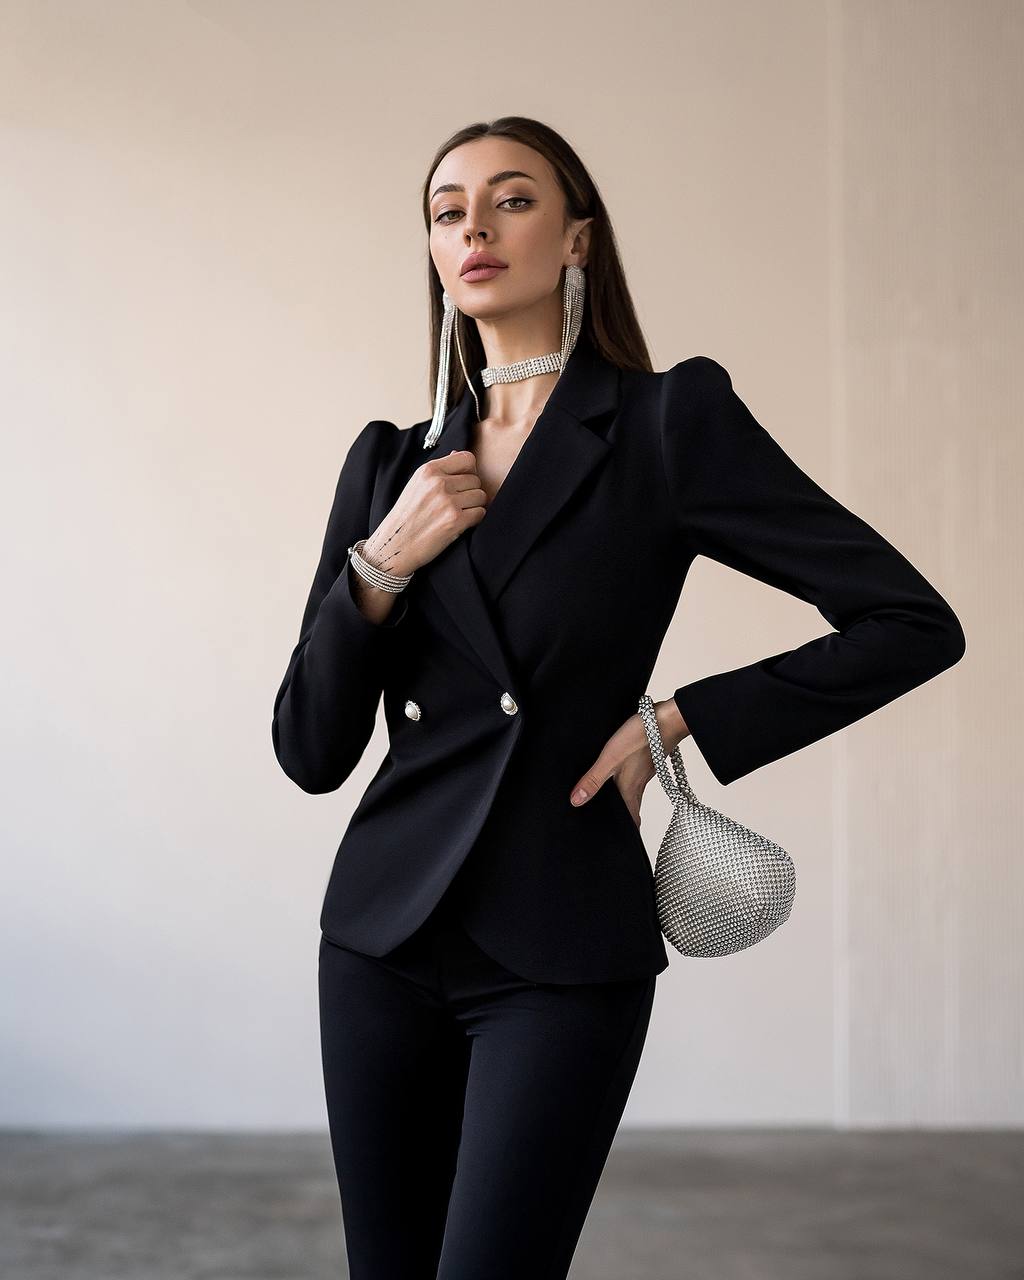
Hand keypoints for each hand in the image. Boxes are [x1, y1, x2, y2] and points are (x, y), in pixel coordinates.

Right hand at [362, 449, 486, 576]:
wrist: (395, 545)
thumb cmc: (406, 516)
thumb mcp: (416, 485)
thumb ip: (438, 471)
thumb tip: (458, 454)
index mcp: (429, 470)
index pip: (467, 459)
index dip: (470, 471)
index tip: (463, 482)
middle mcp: (439, 483)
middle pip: (476, 480)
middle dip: (471, 492)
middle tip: (458, 503)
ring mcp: (448, 501)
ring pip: (481, 496)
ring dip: (474, 506)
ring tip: (458, 513)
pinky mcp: (455, 520)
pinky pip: (480, 513)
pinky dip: (474, 519)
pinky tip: (460, 523)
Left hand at [569, 698, 688, 824]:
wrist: (667, 719)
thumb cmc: (640, 737)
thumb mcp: (609, 758)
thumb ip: (593, 780)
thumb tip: (576, 801)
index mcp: (630, 789)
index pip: (631, 820)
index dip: (628, 833)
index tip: (622, 843)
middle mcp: (639, 784)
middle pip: (633, 809)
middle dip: (626, 820)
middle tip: (615, 828)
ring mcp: (645, 772)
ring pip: (635, 794)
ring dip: (627, 802)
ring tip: (615, 805)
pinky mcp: (648, 759)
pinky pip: (638, 779)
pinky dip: (630, 785)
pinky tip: (622, 776)